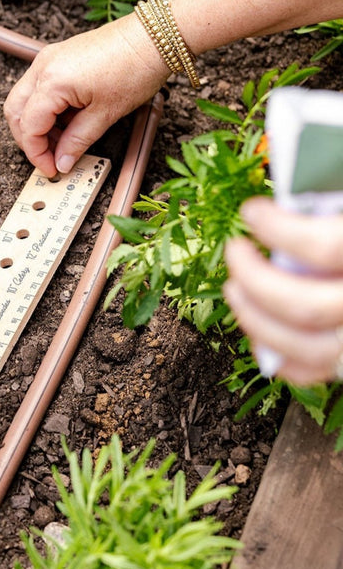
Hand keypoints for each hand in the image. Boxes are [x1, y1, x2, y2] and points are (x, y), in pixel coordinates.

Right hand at [3, 14, 168, 176]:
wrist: (153, 37)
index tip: (51, 169)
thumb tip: (62, 162)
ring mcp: (48, 58)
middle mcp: (43, 67)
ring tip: (61, 142)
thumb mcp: (106, 114)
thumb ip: (77, 141)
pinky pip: (38, 87)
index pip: (29, 126)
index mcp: (52, 81)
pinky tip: (66, 121)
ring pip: (23, 99)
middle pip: (16, 112)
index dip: (36, 153)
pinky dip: (44, 108)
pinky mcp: (58, 56)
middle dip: (28, 140)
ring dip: (35, 125)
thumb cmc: (135, 68)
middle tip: (49, 158)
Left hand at [224, 197, 342, 384]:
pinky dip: (277, 354)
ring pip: (305, 347)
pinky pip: (313, 370)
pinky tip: (259, 326)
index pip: (324, 247)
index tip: (253, 212)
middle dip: (254, 279)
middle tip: (237, 250)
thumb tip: (291, 197)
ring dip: (255, 319)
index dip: (278, 228)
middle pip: (304, 307)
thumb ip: (333, 200)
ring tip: (235, 288)